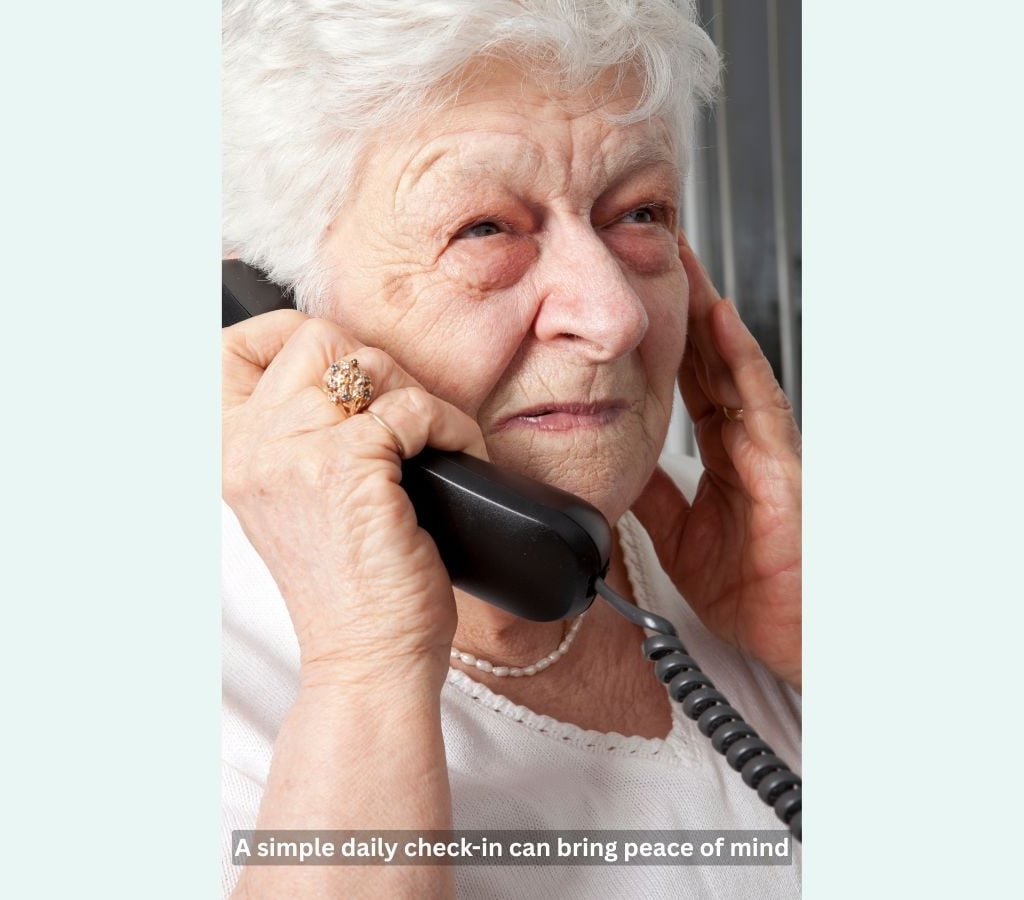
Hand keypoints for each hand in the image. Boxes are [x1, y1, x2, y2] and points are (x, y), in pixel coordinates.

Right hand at [222, 311, 488, 686]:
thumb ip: (300, 442)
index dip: (287, 336)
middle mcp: (250, 446)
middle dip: (374, 367)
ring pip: (366, 363)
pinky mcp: (348, 466)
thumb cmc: (348, 590)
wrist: (367, 659)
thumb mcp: (299, 507)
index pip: (231, 350)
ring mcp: (293, 452)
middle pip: (314, 338)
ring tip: (436, 441)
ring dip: (417, 395)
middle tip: (405, 418)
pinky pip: (413, 406)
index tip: (341, 368)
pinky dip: (450, 425)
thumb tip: (354, 382)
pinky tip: (458, 457)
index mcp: (232, 454)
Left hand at [632, 235, 801, 689]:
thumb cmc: (750, 587)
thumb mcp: (679, 535)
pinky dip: (738, 358)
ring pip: (732, 364)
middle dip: (681, 306)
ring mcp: (765, 444)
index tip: (637, 299)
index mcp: (721, 453)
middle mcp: (744, 439)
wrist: (791, 633)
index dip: (663, 339)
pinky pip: (758, 398)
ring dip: (704, 312)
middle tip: (652, 254)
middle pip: (709, 359)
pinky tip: (718, 319)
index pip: (689, 382)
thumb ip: (654, 495)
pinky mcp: (780, 460)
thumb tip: (617, 465)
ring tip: (681, 263)